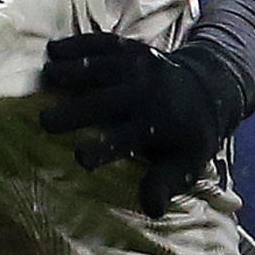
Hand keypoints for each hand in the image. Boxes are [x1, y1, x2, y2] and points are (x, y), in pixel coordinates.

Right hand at [39, 31, 228, 216]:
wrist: (210, 88)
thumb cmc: (189, 136)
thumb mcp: (186, 165)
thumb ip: (165, 184)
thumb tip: (152, 210)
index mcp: (157, 126)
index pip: (126, 140)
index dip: (104, 149)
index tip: (79, 158)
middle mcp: (146, 94)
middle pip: (106, 103)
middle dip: (76, 111)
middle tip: (45, 121)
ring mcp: (139, 67)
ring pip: (103, 68)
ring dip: (74, 71)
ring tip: (46, 76)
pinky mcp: (132, 49)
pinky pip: (104, 44)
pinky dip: (79, 44)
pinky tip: (53, 50)